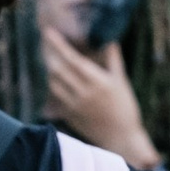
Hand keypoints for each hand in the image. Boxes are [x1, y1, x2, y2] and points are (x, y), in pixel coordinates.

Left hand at [41, 29, 158, 170]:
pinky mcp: (69, 115)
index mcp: (97, 82)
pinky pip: (55, 97)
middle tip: (44, 43)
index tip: (48, 32)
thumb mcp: (121, 82)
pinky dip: (53, 85)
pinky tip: (56, 79)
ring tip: (50, 59)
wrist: (121, 138)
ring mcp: (74, 105)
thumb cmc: (125, 108)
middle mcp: (83, 93)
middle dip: (48, 54)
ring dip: (49, 70)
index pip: (73, 59)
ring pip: (53, 83)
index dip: (59, 44)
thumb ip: (113, 60)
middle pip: (57, 69)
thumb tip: (109, 40)